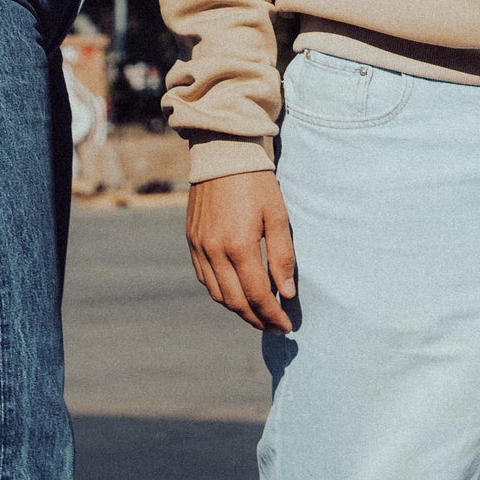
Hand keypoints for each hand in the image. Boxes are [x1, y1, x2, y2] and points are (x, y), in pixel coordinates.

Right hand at [186, 169, 296, 330]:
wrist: (223, 152)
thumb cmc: (256, 182)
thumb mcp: (278, 215)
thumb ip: (282, 257)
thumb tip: (286, 294)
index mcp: (239, 246)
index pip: (257, 296)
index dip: (273, 315)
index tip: (287, 326)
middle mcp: (214, 251)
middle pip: (235, 302)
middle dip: (256, 319)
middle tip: (274, 326)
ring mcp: (200, 246)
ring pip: (217, 294)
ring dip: (238, 309)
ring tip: (258, 313)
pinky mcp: (192, 240)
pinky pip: (204, 278)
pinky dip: (220, 292)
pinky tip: (236, 291)